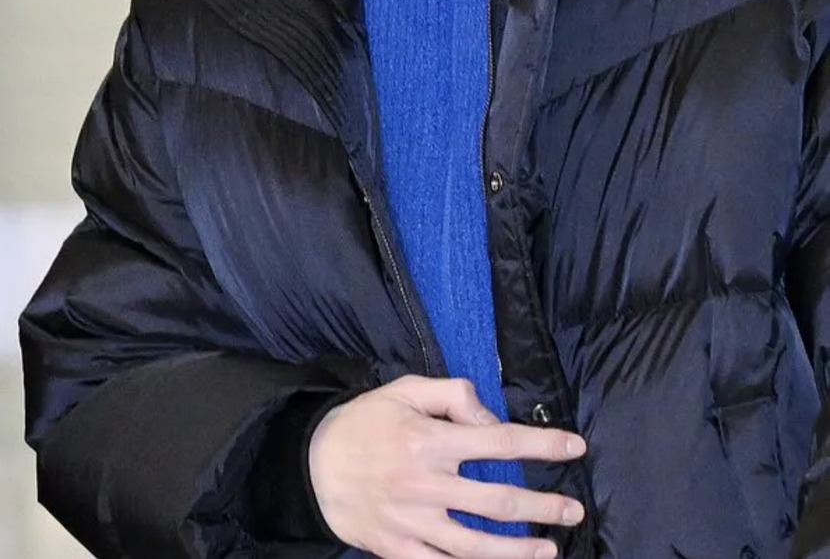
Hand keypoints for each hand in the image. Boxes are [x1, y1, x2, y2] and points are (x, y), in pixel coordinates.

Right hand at [308, 374, 585, 558]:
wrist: (310, 464)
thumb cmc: (364, 421)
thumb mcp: (405, 389)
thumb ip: (452, 396)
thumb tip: (490, 418)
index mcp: (430, 440)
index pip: (500, 441)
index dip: (543, 445)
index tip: (575, 447)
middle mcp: (426, 484)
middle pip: (498, 501)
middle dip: (543, 506)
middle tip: (574, 509)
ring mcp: (413, 523)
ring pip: (477, 546)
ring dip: (519, 550)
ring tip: (549, 549)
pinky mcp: (397, 550)